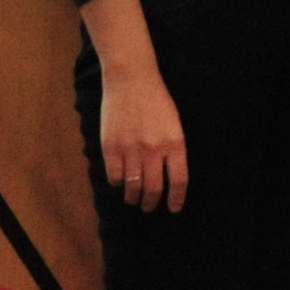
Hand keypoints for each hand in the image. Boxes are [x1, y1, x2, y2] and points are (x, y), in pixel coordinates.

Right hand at [96, 51, 190, 211]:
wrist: (131, 81)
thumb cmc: (157, 102)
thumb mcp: (175, 124)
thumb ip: (172, 149)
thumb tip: (168, 176)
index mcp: (175, 143)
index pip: (179, 180)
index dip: (176, 199)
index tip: (174, 209)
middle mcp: (154, 149)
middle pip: (154, 188)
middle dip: (151, 203)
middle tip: (149, 208)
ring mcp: (131, 149)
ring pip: (132, 186)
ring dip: (133, 197)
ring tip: (133, 199)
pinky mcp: (110, 147)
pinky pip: (113, 176)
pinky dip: (116, 183)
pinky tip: (119, 183)